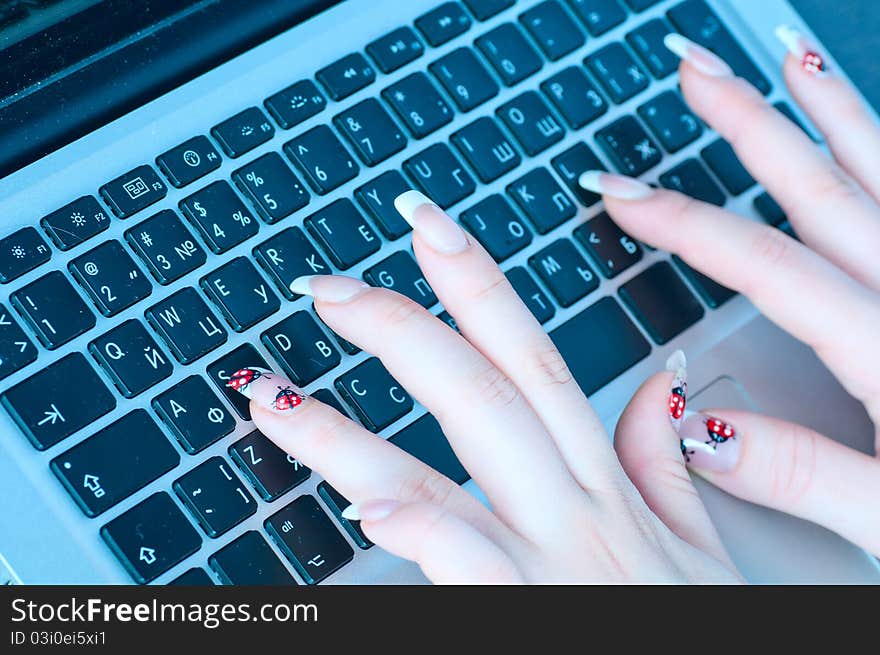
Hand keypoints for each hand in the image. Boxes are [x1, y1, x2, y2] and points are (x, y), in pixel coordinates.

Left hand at [229, 188, 739, 582]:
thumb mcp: (696, 542)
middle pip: (478, 395)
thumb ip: (662, 459)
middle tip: (326, 287)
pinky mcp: (522, 616)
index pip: (533, 359)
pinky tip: (363, 512)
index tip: (425, 226)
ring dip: (347, 436)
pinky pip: (468, 568)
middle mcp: (570, 510)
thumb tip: (662, 378)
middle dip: (398, 330)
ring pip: (439, 480)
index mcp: (601, 481)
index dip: (477, 285)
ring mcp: (544, 566)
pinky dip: (421, 537)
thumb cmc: (681, 625)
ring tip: (274, 398)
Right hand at [581, 28, 879, 556]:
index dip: (687, 225)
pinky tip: (865, 129)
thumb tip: (701, 433)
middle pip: (822, 191)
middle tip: (695, 73)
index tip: (623, 195)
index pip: (770, 267)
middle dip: (749, 124)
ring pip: (879, 173)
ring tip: (785, 59)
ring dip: (828, 111)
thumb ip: (802, 475)